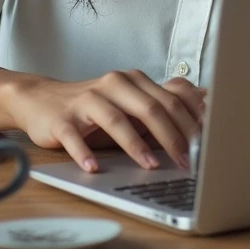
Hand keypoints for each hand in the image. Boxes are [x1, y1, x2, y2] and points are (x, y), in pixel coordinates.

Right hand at [7, 69, 205, 173]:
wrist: (42, 100)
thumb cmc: (94, 108)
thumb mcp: (130, 103)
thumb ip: (162, 105)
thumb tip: (206, 106)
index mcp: (133, 81)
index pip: (169, 99)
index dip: (190, 122)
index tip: (207, 145)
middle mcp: (113, 85)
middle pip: (148, 108)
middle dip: (171, 137)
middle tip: (185, 162)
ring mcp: (87, 101)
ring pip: (116, 119)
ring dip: (135, 145)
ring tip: (150, 166)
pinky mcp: (63, 119)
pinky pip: (75, 137)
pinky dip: (85, 153)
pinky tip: (94, 168)